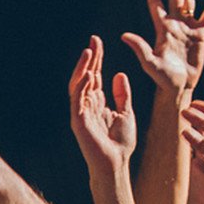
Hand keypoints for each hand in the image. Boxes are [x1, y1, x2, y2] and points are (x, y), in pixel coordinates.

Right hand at [69, 36, 136, 173]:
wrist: (116, 163)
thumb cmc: (120, 142)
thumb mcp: (126, 112)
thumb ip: (122, 94)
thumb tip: (119, 74)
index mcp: (97, 102)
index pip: (94, 75)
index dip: (96, 59)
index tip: (98, 42)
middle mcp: (86, 105)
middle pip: (85, 76)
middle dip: (90, 59)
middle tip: (93, 40)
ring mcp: (80, 113)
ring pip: (78, 85)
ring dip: (83, 68)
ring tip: (89, 51)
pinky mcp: (78, 122)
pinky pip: (77, 100)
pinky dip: (81, 86)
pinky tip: (88, 73)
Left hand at [120, 0, 203, 91]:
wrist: (179, 86)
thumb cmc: (162, 78)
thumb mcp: (149, 63)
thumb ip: (139, 48)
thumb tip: (124, 36)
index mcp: (161, 29)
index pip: (155, 4)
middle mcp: (174, 24)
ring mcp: (188, 27)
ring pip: (192, 0)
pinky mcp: (200, 33)